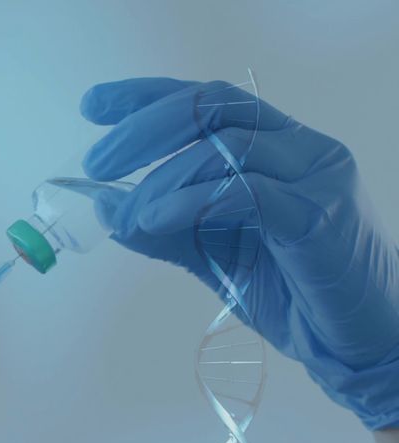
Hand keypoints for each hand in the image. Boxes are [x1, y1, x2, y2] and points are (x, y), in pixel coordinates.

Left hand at [81, 77, 398, 428]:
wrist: (352, 342)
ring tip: (128, 214)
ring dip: (162, 177)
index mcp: (277, 146)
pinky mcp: (319, 218)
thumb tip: (104, 206)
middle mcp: (302, 148)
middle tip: (97, 161)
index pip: (208, 100)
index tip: (93, 106)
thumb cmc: (289, 291)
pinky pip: (248, 193)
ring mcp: (316, 178)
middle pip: (215, 107)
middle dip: (144, 128)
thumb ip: (163, 227)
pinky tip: (155, 219)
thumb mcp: (211, 252)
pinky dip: (192, 201)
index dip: (147, 96)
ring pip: (228, 147)